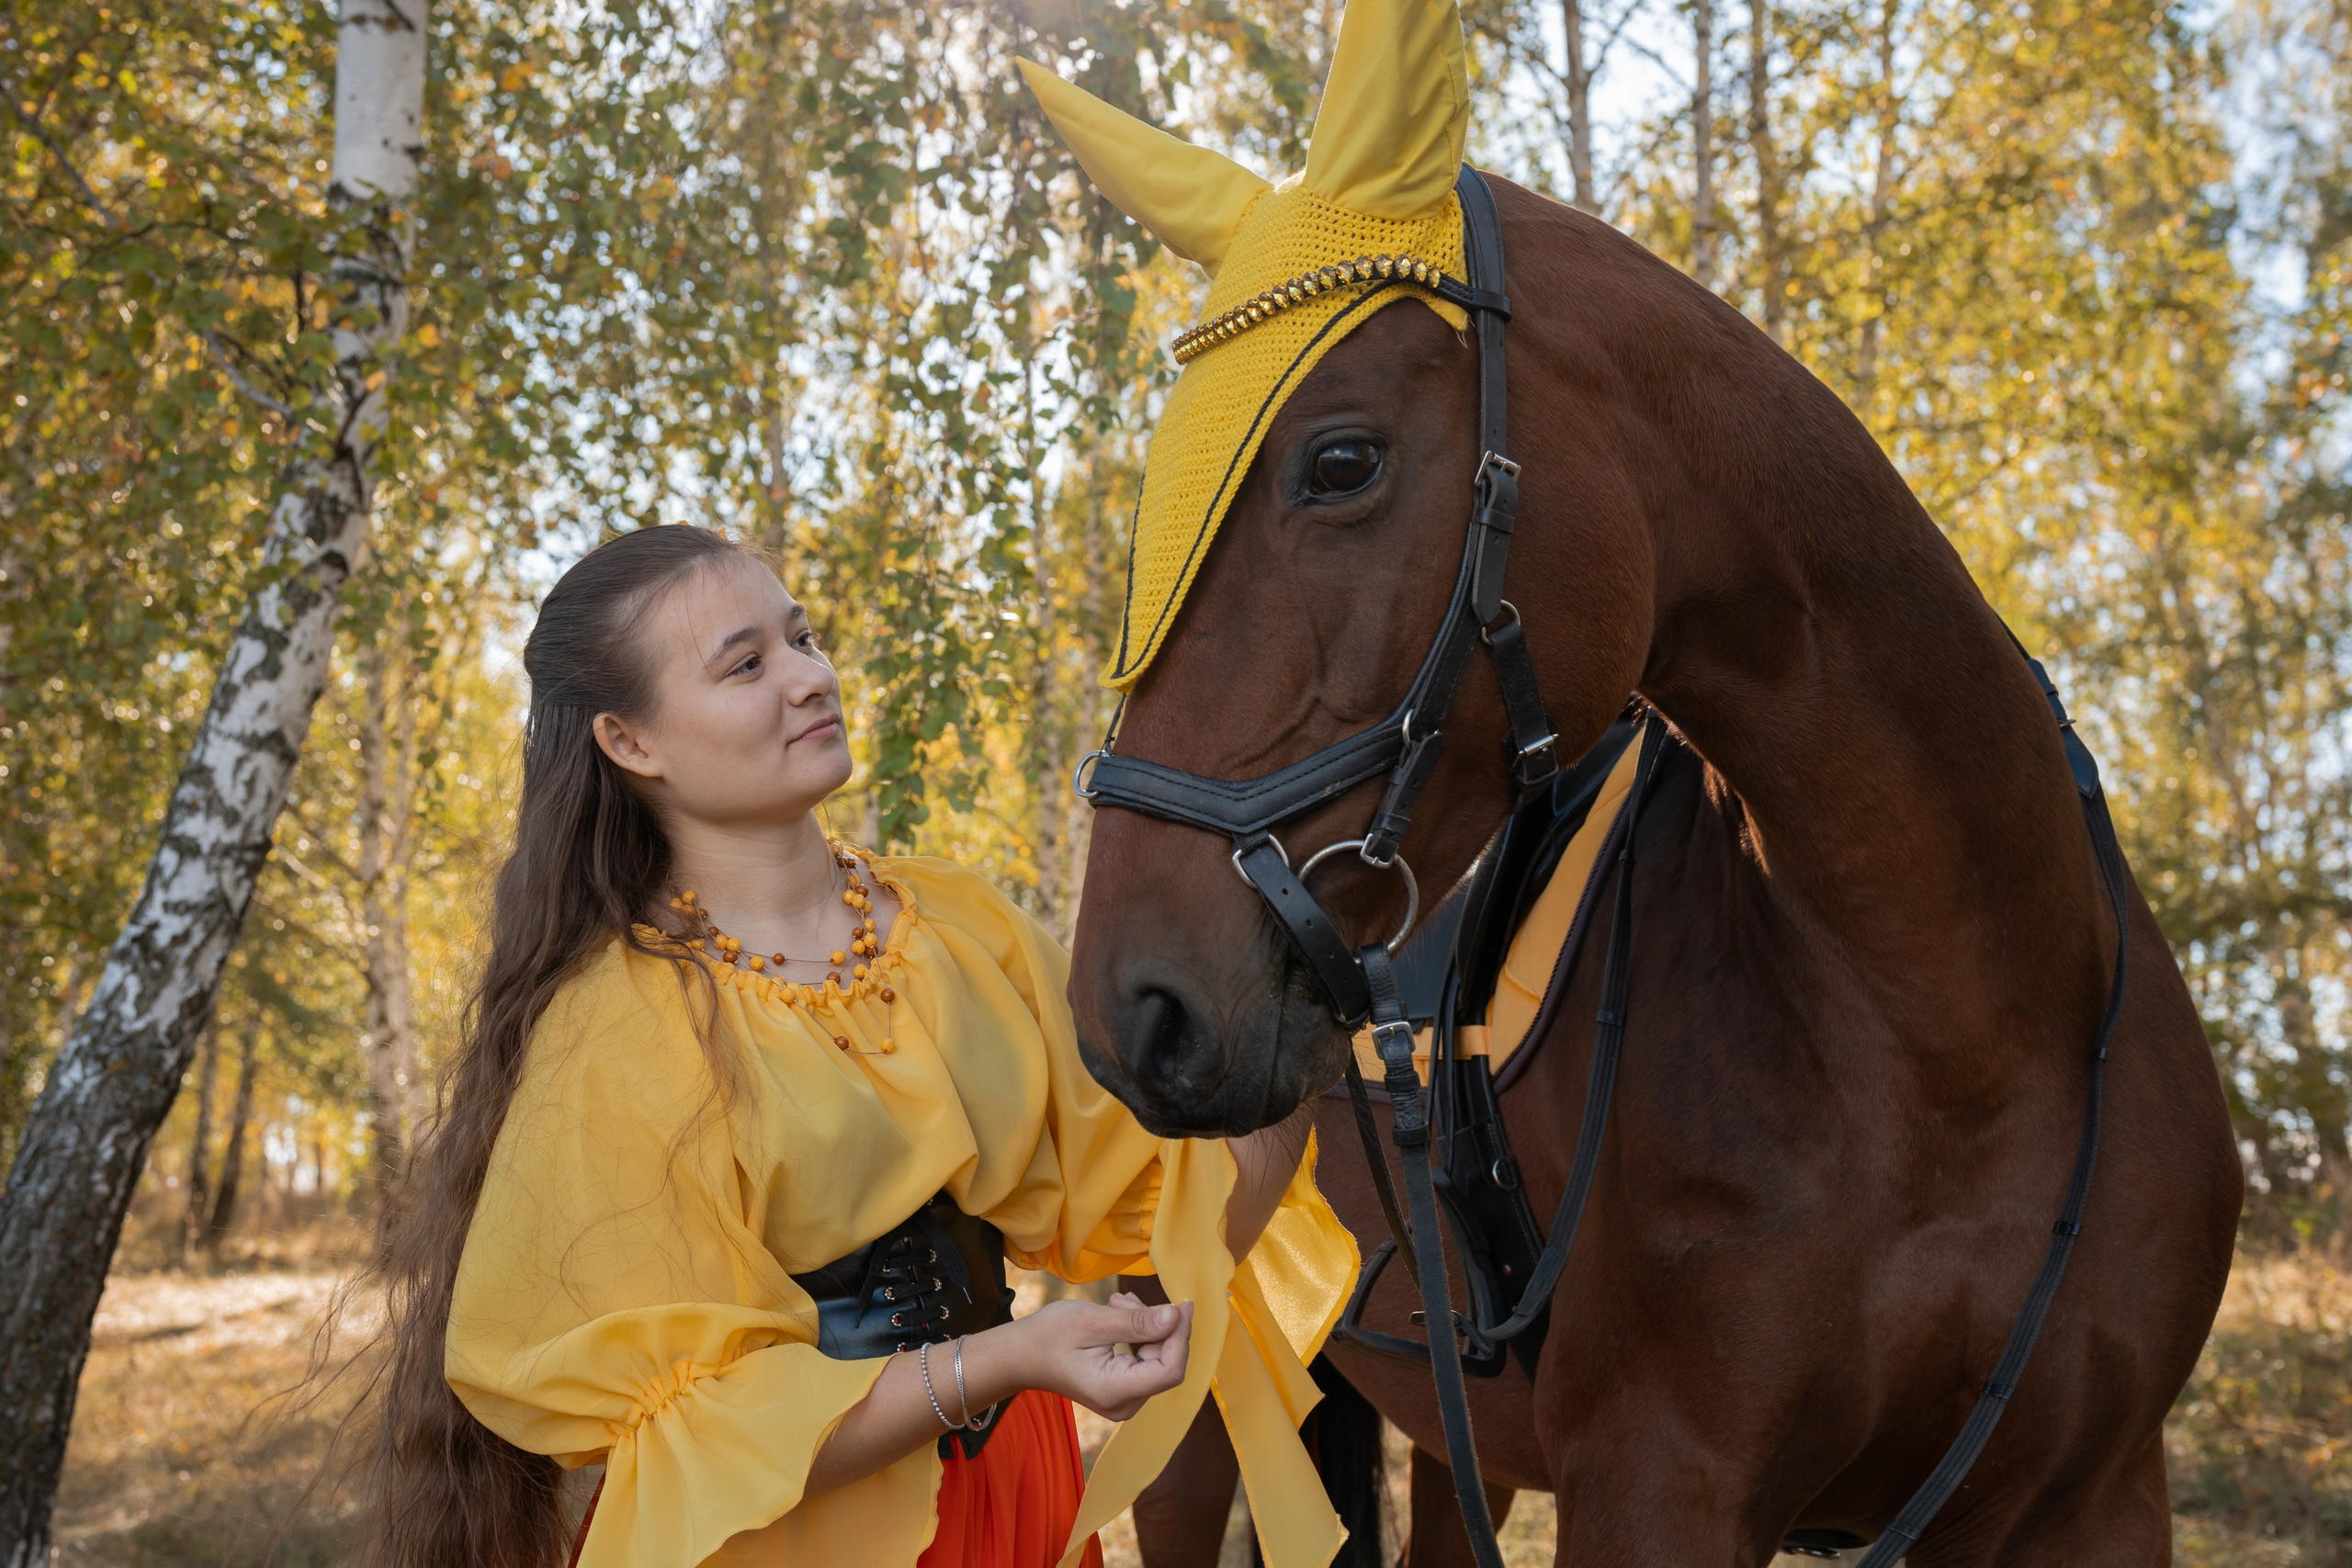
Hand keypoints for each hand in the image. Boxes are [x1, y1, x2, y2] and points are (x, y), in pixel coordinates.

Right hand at [1013, 1291, 1193, 1421]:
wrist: (1020, 1356)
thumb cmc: (1049, 1336)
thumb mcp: (1093, 1322)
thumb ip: (1137, 1323)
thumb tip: (1175, 1317)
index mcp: (1115, 1391)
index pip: (1170, 1370)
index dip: (1181, 1336)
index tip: (1182, 1304)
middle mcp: (1124, 1404)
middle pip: (1164, 1363)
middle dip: (1157, 1326)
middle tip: (1125, 1298)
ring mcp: (1123, 1400)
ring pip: (1155, 1358)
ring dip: (1144, 1327)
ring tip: (1116, 1303)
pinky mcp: (1121, 1391)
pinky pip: (1143, 1361)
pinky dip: (1137, 1335)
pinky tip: (1119, 1314)